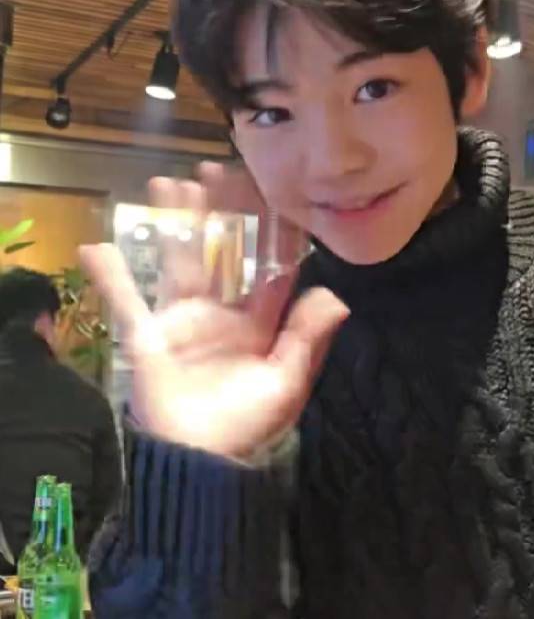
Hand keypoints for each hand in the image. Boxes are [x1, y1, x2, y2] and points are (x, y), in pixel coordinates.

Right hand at [79, 172, 347, 458]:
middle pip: (220, 251)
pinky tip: (95, 247)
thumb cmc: (248, 423)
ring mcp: (184, 320)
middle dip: (217, 213)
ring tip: (168, 185)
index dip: (267, 229)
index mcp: (260, 320)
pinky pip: (126, 302)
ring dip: (172, 225)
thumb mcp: (285, 382)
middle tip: (212, 172)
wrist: (200, 461)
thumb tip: (338, 296)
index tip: (267, 191)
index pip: (266, 263)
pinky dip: (110, 277)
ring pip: (178, 261)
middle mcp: (222, 311)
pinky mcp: (150, 335)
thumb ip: (307, 337)